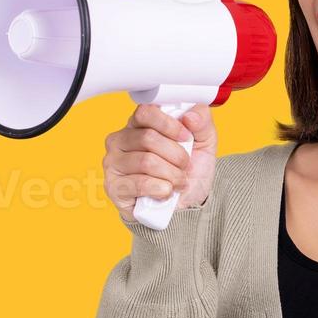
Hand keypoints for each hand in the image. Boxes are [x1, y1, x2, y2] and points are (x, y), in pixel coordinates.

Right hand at [103, 103, 217, 222]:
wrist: (186, 205)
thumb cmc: (189, 171)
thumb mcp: (204, 142)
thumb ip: (202, 121)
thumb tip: (190, 115)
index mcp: (139, 124)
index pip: (145, 112)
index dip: (169, 125)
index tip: (187, 138)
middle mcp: (120, 140)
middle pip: (148, 138)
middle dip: (176, 155)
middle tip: (185, 166)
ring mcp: (114, 163)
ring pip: (146, 161)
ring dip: (172, 174)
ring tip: (179, 181)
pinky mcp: (114, 187)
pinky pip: (139, 183)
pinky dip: (161, 189)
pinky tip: (166, 192)